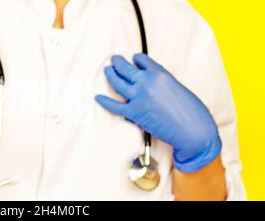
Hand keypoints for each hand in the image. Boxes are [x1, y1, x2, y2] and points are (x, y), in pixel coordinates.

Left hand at [95, 54, 220, 172]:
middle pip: (126, 68)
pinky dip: (104, 101)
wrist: (192, 130)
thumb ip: (163, 83)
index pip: (142, 60)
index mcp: (160, 74)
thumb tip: (153, 85)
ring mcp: (139, 97)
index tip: (133, 60)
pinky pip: (114, 106)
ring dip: (110, 75)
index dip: (136, 59)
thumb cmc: (192, 111)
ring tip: (107, 70)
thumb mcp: (178, 88)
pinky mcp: (134, 113)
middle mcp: (147, 82)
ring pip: (117, 83)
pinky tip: (98, 97)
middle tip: (113, 60)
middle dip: (118, 62)